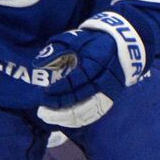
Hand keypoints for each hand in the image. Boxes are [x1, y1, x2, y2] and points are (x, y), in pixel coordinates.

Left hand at [32, 12, 146, 125]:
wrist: (121, 47)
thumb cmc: (93, 42)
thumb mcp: (75, 39)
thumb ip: (57, 49)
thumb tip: (37, 63)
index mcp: (96, 63)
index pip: (76, 81)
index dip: (59, 89)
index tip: (44, 93)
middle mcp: (103, 81)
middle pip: (80, 100)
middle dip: (59, 108)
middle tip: (41, 111)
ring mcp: (108, 93)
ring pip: (86, 112)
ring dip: (66, 117)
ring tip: (49, 118)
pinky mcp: (109, 100)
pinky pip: (93, 115)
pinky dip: (77, 120)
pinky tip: (64, 121)